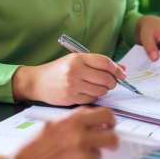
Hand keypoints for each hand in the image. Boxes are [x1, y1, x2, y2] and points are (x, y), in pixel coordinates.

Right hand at [11, 54, 127, 104]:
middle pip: (105, 78)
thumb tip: (122, 68)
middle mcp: (75, 71)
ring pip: (101, 90)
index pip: (104, 62)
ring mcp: (73, 85)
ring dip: (104, 90)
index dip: (116, 69)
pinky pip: (92, 99)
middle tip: (111, 82)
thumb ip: (99, 64)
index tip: (121, 73)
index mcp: (78, 59)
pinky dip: (94, 97)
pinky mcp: (71, 97)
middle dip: (112, 81)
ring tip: (98, 87)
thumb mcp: (76, 61)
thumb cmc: (58, 70)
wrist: (37, 82)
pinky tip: (88, 93)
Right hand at [13, 107, 118, 158]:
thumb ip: (72, 123)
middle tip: (109, 145)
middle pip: (110, 137)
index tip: (110, 124)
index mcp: (71, 123)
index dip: (110, 119)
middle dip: (111, 141)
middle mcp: (79, 139)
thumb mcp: (49, 127)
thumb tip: (91, 123)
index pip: (103, 114)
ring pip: (97, 157)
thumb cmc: (29, 154)